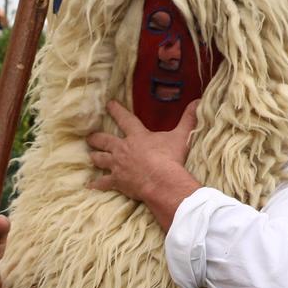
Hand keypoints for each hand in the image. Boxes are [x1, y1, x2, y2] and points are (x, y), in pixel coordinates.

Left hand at [86, 101, 197, 225]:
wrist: (161, 182)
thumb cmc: (170, 159)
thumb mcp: (181, 136)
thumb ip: (188, 119)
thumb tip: (198, 101)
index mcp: (137, 136)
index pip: (125, 119)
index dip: (116, 110)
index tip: (108, 104)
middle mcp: (123, 149)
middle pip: (105, 140)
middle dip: (96, 138)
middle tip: (90, 137)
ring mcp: (118, 166)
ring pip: (101, 159)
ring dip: (95, 157)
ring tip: (90, 156)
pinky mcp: (117, 181)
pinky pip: (103, 183)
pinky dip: (97, 184)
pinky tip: (90, 186)